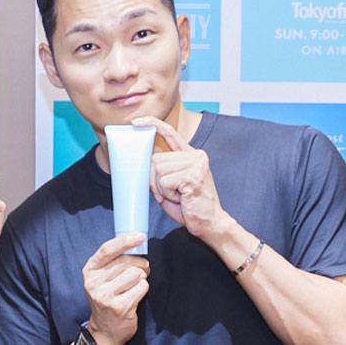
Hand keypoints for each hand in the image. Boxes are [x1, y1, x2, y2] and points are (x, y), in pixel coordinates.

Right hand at [83, 233, 149, 344]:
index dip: (125, 241)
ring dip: (141, 277)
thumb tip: (135, 243)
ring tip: (136, 284)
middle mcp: (94, 283)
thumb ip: (112, 262)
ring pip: (135, 274)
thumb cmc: (108, 297)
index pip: (107, 249)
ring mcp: (106, 296)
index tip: (139, 236)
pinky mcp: (120, 307)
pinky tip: (135, 295)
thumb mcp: (102, 278)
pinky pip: (141, 287)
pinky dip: (143, 288)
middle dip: (140, 263)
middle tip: (142, 269)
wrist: (104, 330)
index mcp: (90, 270)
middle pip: (126, 261)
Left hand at [132, 116, 227, 240]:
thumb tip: (140, 159)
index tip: (135, 122)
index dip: (152, 124)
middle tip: (169, 193)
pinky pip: (164, 182)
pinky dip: (167, 194)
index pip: (169, 132)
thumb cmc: (188, 206)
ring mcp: (196, 164)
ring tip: (178, 196)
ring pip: (158, 170)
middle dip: (154, 179)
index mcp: (190, 154)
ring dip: (161, 188)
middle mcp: (195, 155)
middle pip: (156, 159)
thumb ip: (160, 169)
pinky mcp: (193, 176)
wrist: (210, 224)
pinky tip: (181, 199)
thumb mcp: (171, 184)